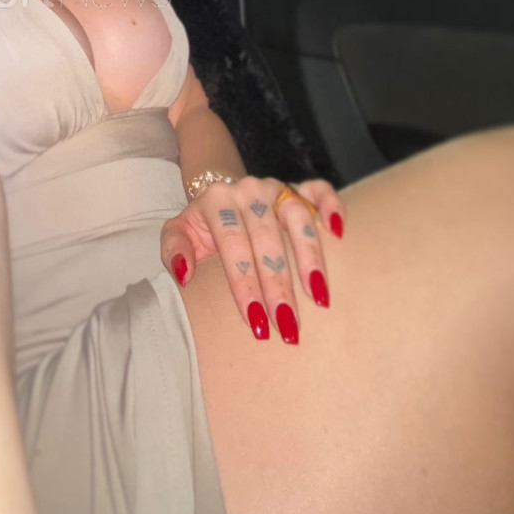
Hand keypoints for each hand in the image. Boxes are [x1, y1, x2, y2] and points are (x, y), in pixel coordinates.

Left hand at [160, 176, 343, 343]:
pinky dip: (333, 207)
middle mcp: (250, 190)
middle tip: (289, 326)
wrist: (219, 194)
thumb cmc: (202, 226)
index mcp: (217, 200)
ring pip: (298, 218)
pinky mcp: (299, 187)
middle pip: (267, 239)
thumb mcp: (178, 233)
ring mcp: (277, 187)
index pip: (233, 245)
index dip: (245, 284)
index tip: (257, 322)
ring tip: (320, 298)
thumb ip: (174, 250)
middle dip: (279, 285)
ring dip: (310, 259)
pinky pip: (321, 191)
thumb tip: (184, 273)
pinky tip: (339, 234)